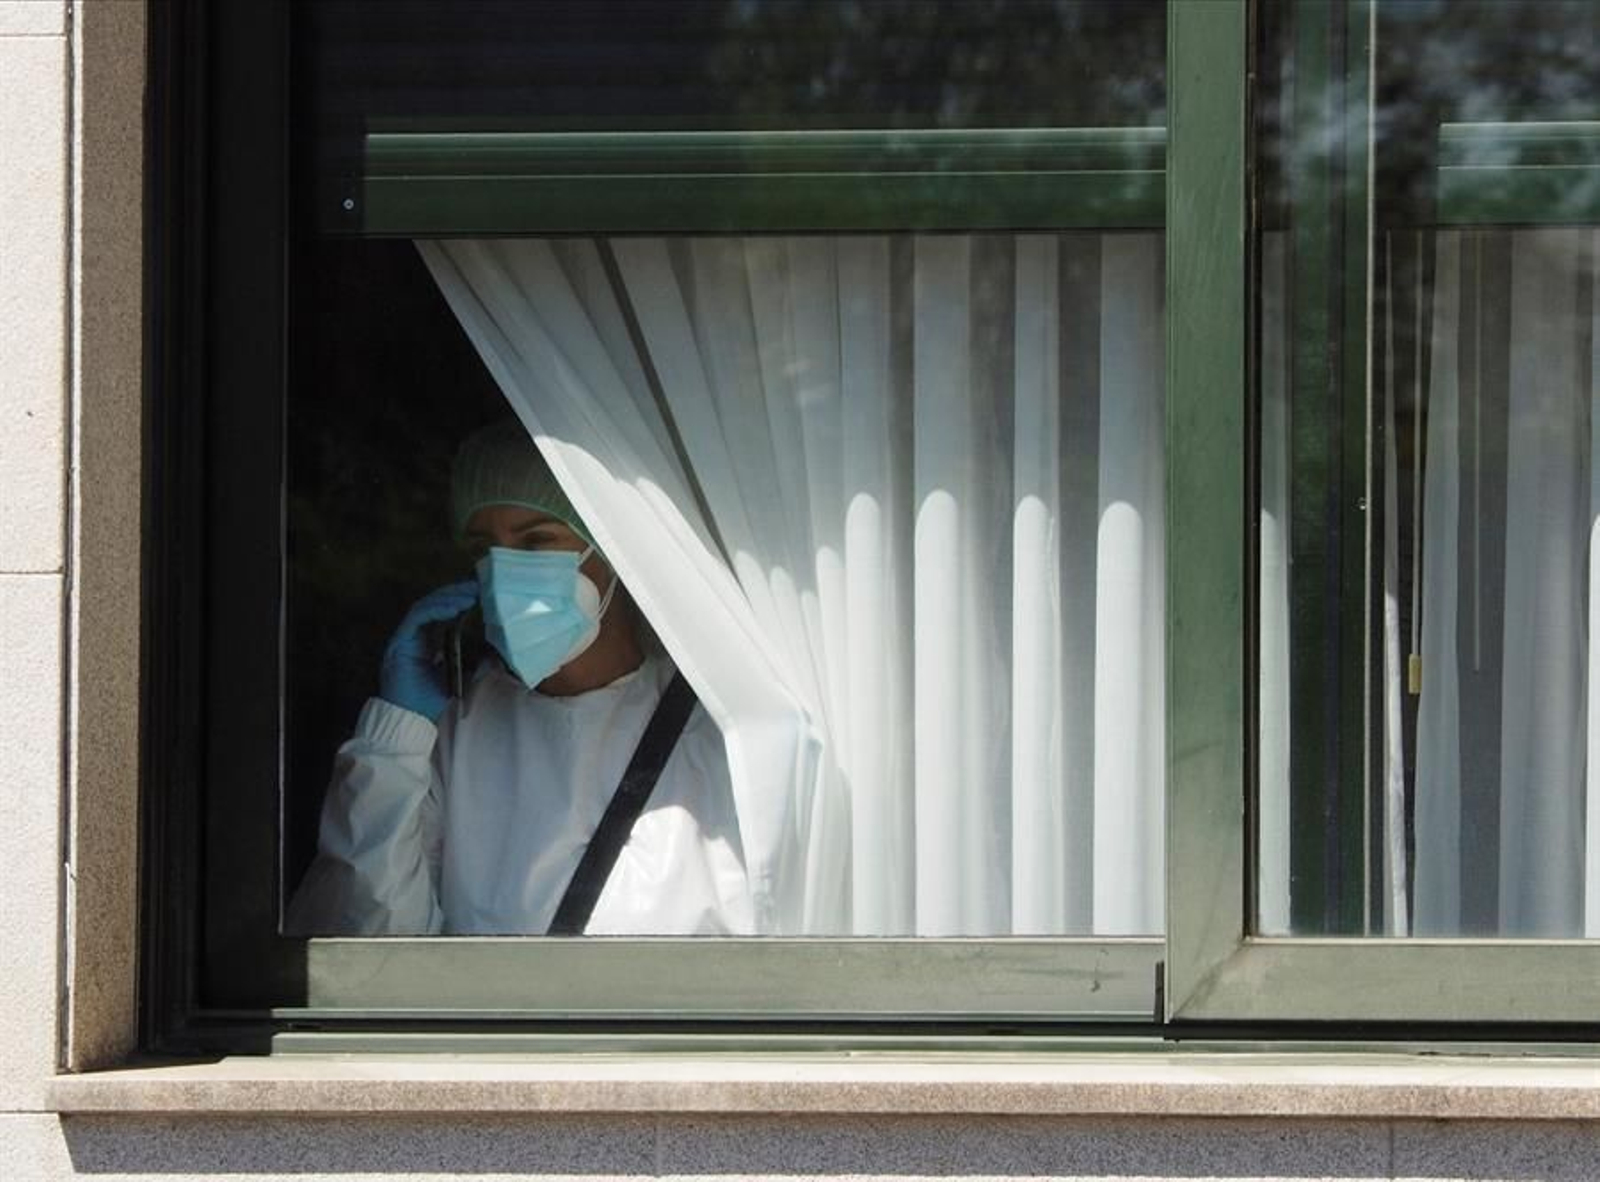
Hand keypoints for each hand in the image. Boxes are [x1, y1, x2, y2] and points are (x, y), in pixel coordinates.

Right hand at [377, 581, 479, 721]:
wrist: (410, 718)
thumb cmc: (430, 702)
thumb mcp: (460, 678)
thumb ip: (474, 664)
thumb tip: (497, 654)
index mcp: (427, 641)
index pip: (442, 612)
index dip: (460, 600)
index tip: (481, 592)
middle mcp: (414, 636)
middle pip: (434, 604)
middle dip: (456, 592)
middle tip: (477, 585)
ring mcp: (405, 637)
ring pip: (426, 606)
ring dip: (448, 597)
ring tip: (470, 594)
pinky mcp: (399, 641)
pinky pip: (417, 617)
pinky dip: (436, 609)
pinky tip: (454, 607)